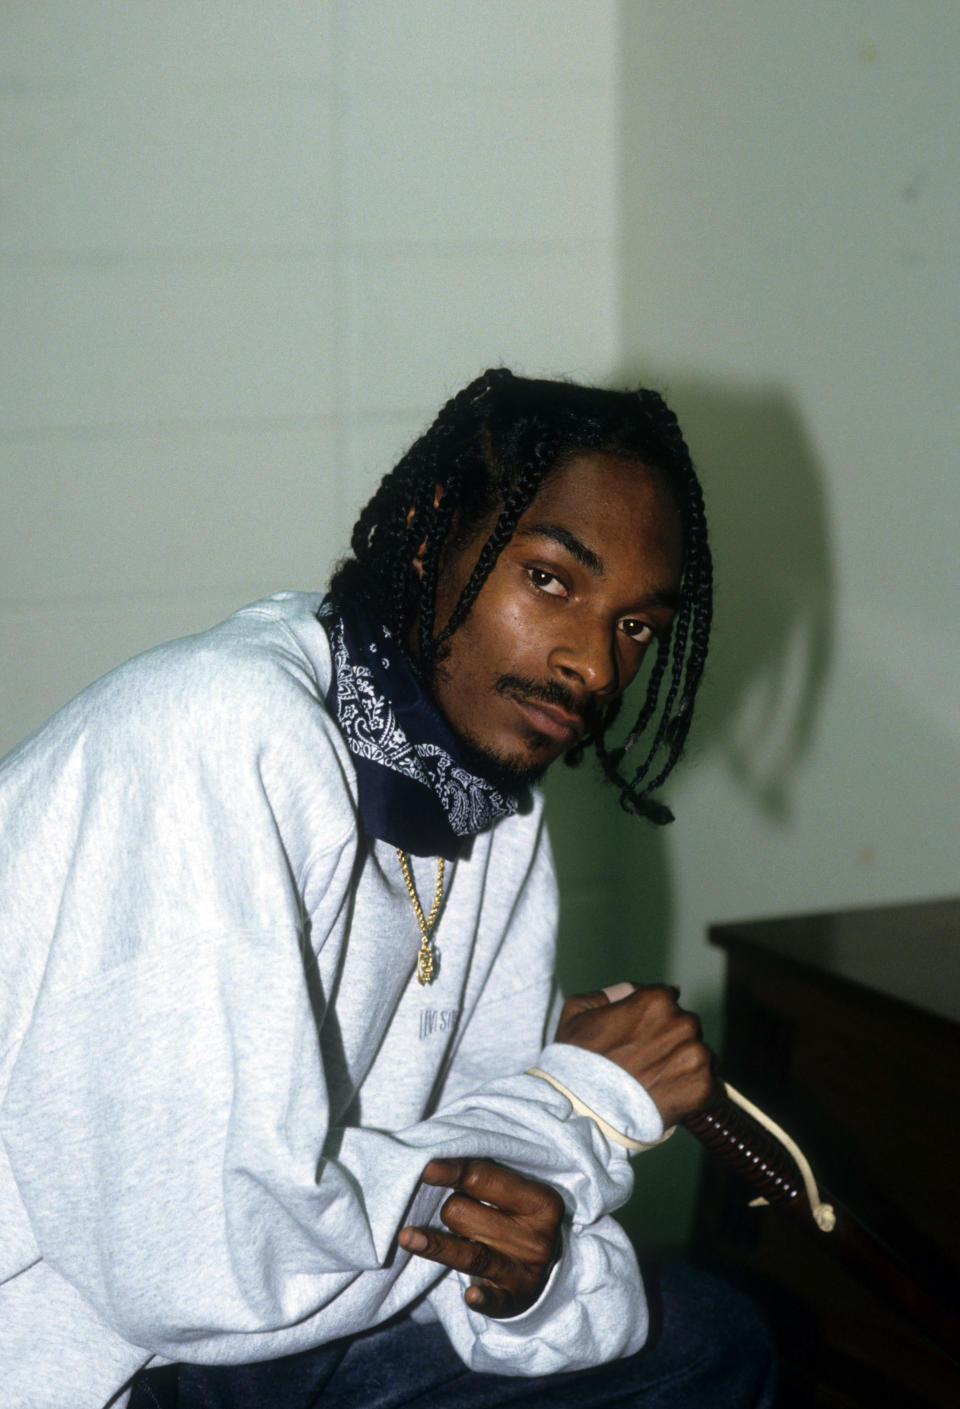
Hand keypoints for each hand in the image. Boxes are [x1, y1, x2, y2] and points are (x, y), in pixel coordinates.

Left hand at [398, 1157, 563, 1317]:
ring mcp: (526, 1272)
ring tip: (406, 1237)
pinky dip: (483, 1298)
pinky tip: (471, 1295)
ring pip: (469, 1254)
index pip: (484, 1178)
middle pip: (464, 1214)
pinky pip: (494, 1300)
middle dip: (450, 1209)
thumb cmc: (515, 1216)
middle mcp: (537, 1238)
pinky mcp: (513, 1301)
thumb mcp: (512, 1192)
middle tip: (459, 1213)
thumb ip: (481, 1177)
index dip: (450, 1171)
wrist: (539, 1265)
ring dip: (436, 1245)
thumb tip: (432, 1167)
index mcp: (541, 1202)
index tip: (425, 1168)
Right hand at [554, 983, 717, 1126]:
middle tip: (646, 1063)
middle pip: (685, 1027)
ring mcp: (697, 1056)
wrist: (586, 1111)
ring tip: (655, 1083)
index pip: (666, 1000)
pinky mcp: (705, 1088)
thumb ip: (610, 993)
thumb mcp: (578, 1011)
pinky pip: (708, 1085)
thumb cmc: (577, 1061)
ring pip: (699, 1056)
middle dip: (669, 1041)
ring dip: (683, 1066)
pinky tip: (668, 1098)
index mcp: (656, 999)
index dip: (651, 1020)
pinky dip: (693, 1092)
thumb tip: (637, 990)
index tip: (639, 1038)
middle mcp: (683, 1022)